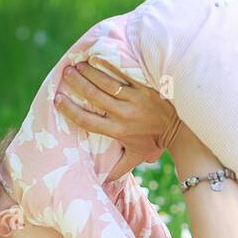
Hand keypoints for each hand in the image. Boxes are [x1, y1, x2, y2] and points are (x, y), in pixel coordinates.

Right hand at [55, 61, 178, 168]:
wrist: (180, 128)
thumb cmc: (155, 141)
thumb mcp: (136, 157)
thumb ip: (119, 169)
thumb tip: (104, 181)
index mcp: (117, 131)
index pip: (88, 120)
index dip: (70, 110)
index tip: (57, 99)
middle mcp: (123, 114)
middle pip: (94, 96)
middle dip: (77, 83)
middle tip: (64, 72)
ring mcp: (134, 98)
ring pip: (106, 83)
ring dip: (89, 72)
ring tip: (76, 63)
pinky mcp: (144, 87)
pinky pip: (124, 74)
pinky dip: (109, 65)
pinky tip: (96, 57)